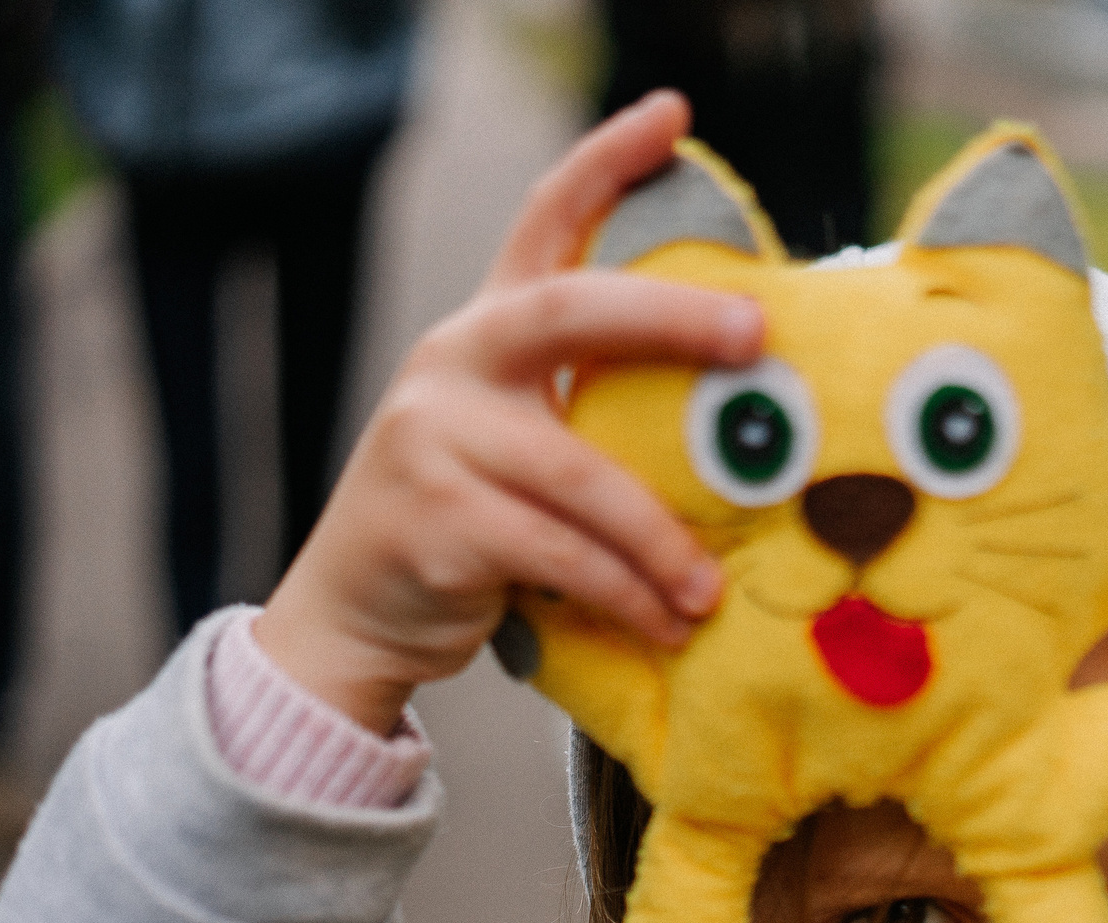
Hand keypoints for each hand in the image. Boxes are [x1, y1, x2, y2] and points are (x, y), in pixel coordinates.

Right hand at [255, 91, 765, 732]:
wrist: (353, 612)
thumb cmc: (471, 527)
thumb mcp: (522, 448)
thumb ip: (589, 418)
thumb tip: (737, 429)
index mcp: (487, 333)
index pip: (545, 222)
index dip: (606, 161)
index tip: (672, 113)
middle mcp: (456, 363)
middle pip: (571, 312)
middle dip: (673, 316)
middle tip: (753, 334)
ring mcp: (436, 437)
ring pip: (582, 477)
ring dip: (660, 541)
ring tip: (708, 590)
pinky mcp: (436, 520)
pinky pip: (559, 554)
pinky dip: (624, 594)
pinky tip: (665, 624)